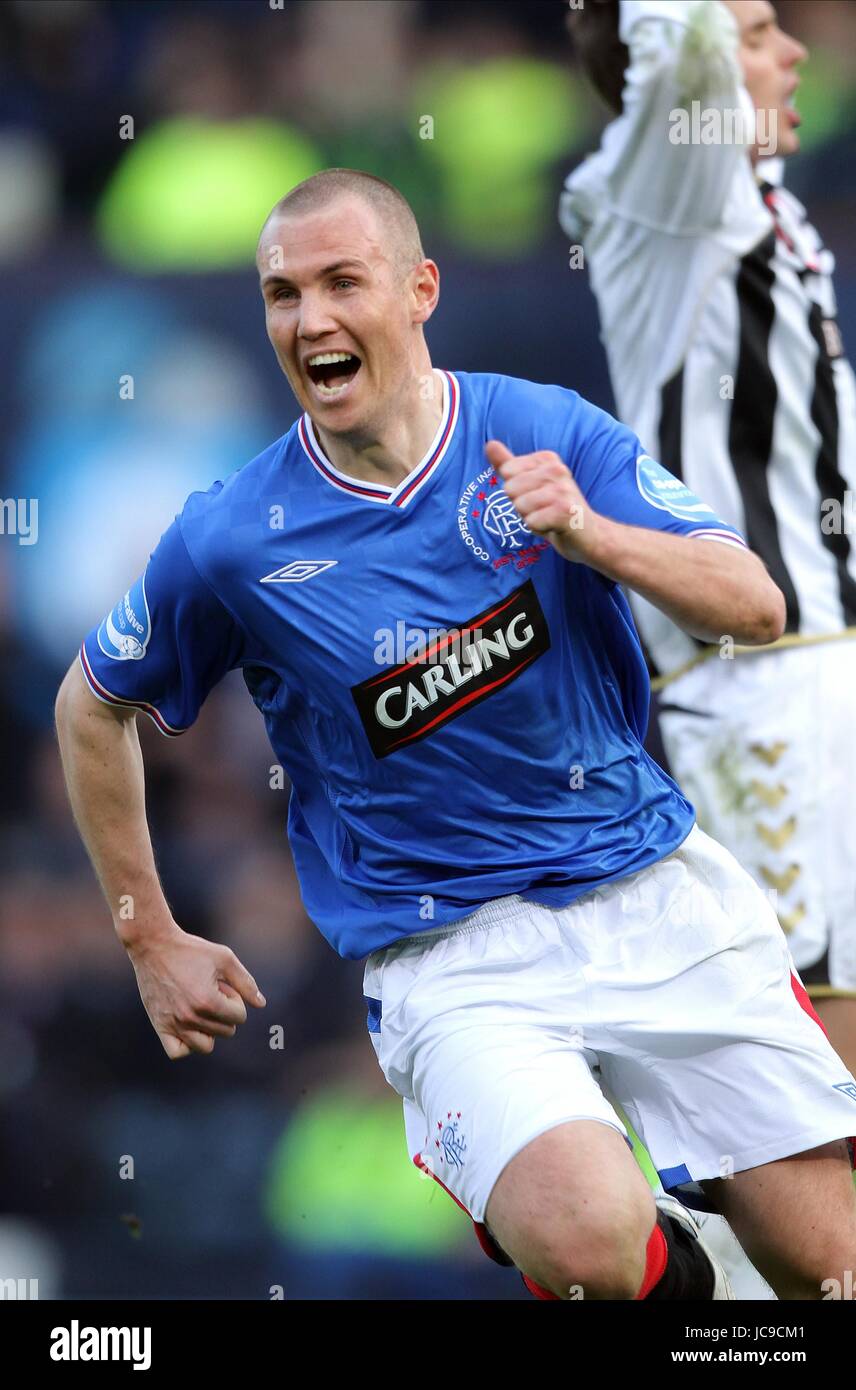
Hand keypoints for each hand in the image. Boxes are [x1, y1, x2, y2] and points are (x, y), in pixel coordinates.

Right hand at [125, 921, 265, 1059]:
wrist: (153, 946)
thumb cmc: (191, 950)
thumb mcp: (224, 958)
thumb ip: (245, 982)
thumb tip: (261, 1004)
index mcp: (207, 1001)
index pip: (239, 1018)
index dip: (235, 999)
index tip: (223, 985)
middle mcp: (190, 1017)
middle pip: (226, 1031)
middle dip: (225, 1012)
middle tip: (210, 991)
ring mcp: (173, 1024)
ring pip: (205, 1046)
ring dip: (210, 1030)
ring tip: (202, 1010)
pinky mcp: (159, 1026)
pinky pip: (177, 1051)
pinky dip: (187, 1045)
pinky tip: (189, 1026)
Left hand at [485, 440, 603, 563]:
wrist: (587, 534)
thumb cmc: (554, 509)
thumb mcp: (529, 484)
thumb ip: (508, 464)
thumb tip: (490, 444)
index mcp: (548, 459)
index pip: (507, 472)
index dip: (516, 491)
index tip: (536, 496)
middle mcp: (558, 470)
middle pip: (510, 489)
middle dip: (521, 506)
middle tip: (542, 510)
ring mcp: (563, 490)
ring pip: (520, 506)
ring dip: (531, 518)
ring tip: (548, 518)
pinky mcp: (566, 511)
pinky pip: (531, 521)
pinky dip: (539, 529)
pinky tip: (554, 527)